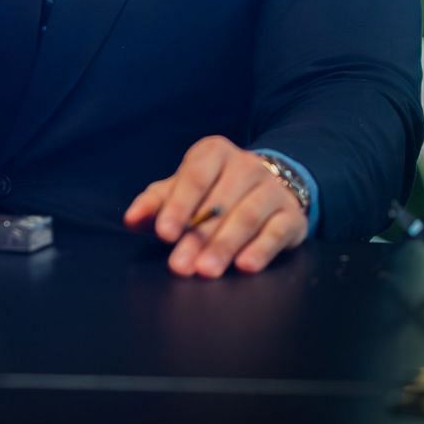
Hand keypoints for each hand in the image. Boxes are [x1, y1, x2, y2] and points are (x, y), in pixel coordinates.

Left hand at [122, 135, 308, 276]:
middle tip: (179, 265)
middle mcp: (247, 166)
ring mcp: (273, 190)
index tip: (164, 233)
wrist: (269, 187)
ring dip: (225, 245)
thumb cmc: (212, 193)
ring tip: (206, 270)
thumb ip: (155, 204)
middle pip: (220, 203)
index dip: (180, 204)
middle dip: (198, 236)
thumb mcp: (181, 191)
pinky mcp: (292, 216)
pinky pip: (277, 231)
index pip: (197, 176)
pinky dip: (261, 249)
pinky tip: (245, 266)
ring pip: (248, 216)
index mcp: (215, 153)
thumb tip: (131, 219)